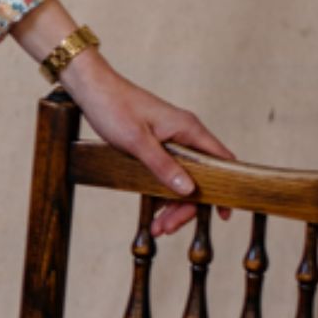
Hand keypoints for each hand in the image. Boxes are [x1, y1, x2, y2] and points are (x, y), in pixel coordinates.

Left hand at [59, 50, 235, 236]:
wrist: (91, 88)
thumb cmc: (114, 108)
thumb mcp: (137, 142)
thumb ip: (164, 165)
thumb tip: (188, 189)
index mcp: (188, 129)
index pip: (221, 162)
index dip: (226, 188)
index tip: (223, 214)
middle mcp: (185, 134)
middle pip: (200, 177)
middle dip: (187, 206)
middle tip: (168, 228)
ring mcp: (172, 139)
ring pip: (183, 178)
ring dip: (172, 204)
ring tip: (158, 227)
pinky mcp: (157, 144)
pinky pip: (168, 173)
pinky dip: (161, 193)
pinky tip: (153, 212)